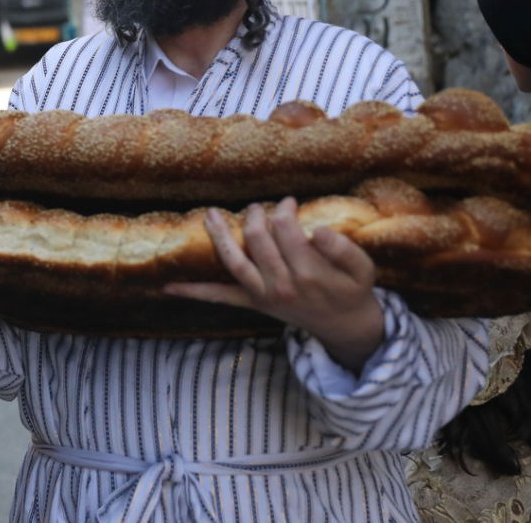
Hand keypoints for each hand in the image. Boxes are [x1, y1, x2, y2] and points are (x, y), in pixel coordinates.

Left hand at [164, 199, 383, 373]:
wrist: (345, 326)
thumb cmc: (353, 290)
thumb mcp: (363, 269)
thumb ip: (342, 248)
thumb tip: (315, 230)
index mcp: (308, 272)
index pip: (285, 228)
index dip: (285, 209)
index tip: (290, 202)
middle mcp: (281, 284)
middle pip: (258, 238)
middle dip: (257, 214)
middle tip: (262, 206)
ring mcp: (263, 295)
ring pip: (234, 260)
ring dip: (219, 236)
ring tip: (211, 214)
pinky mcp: (253, 303)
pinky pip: (220, 297)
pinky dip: (194, 292)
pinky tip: (168, 287)